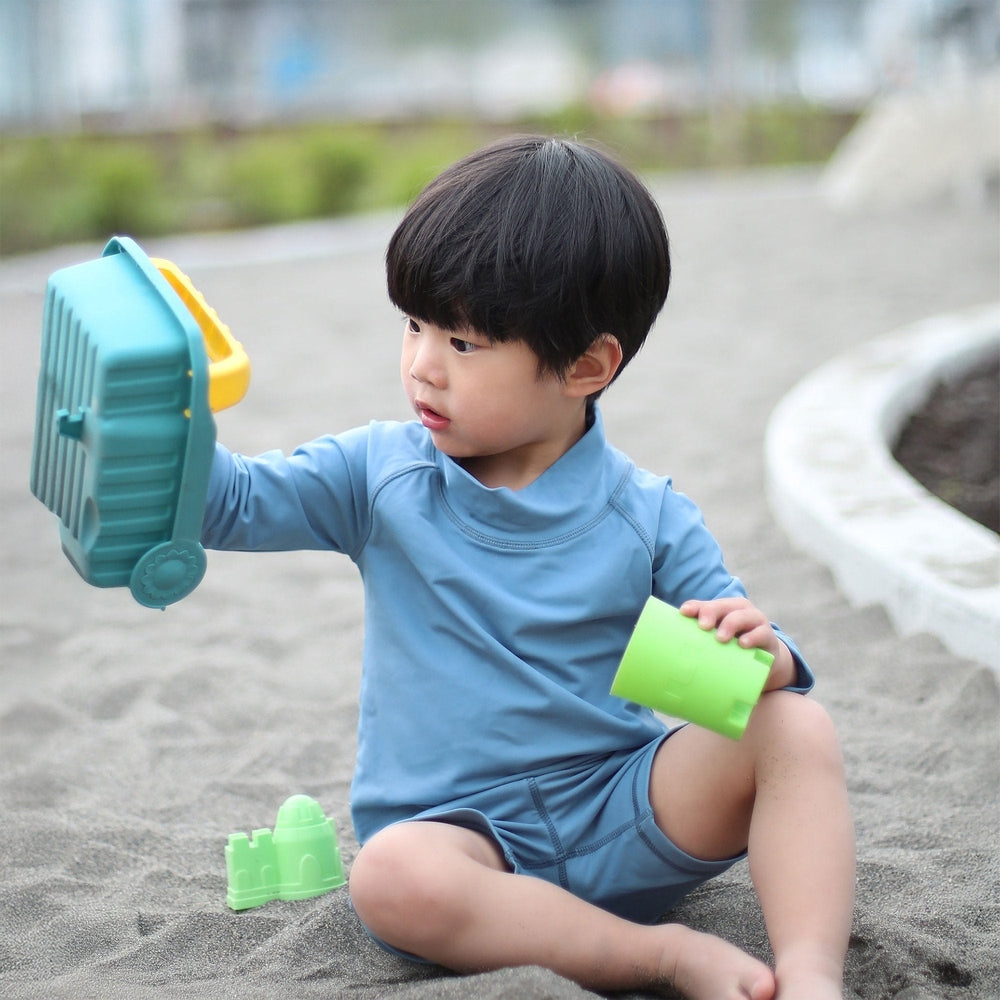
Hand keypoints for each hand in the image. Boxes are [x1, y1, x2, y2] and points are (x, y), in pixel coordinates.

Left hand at [678, 597, 795, 689]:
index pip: (705, 605)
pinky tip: (743, 644)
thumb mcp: (716, 646)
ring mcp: (754, 621)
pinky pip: (761, 633)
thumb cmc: (732, 651)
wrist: (764, 662)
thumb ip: (700, 647)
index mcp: (722, 610)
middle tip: (703, 626)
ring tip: (720, 638)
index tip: (684, 613)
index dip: (695, 607)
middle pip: (722, 606)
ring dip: (730, 624)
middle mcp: (738, 611)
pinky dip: (752, 637)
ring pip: (742, 616)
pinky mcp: (768, 636)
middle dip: (710, 613)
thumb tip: (671, 667)